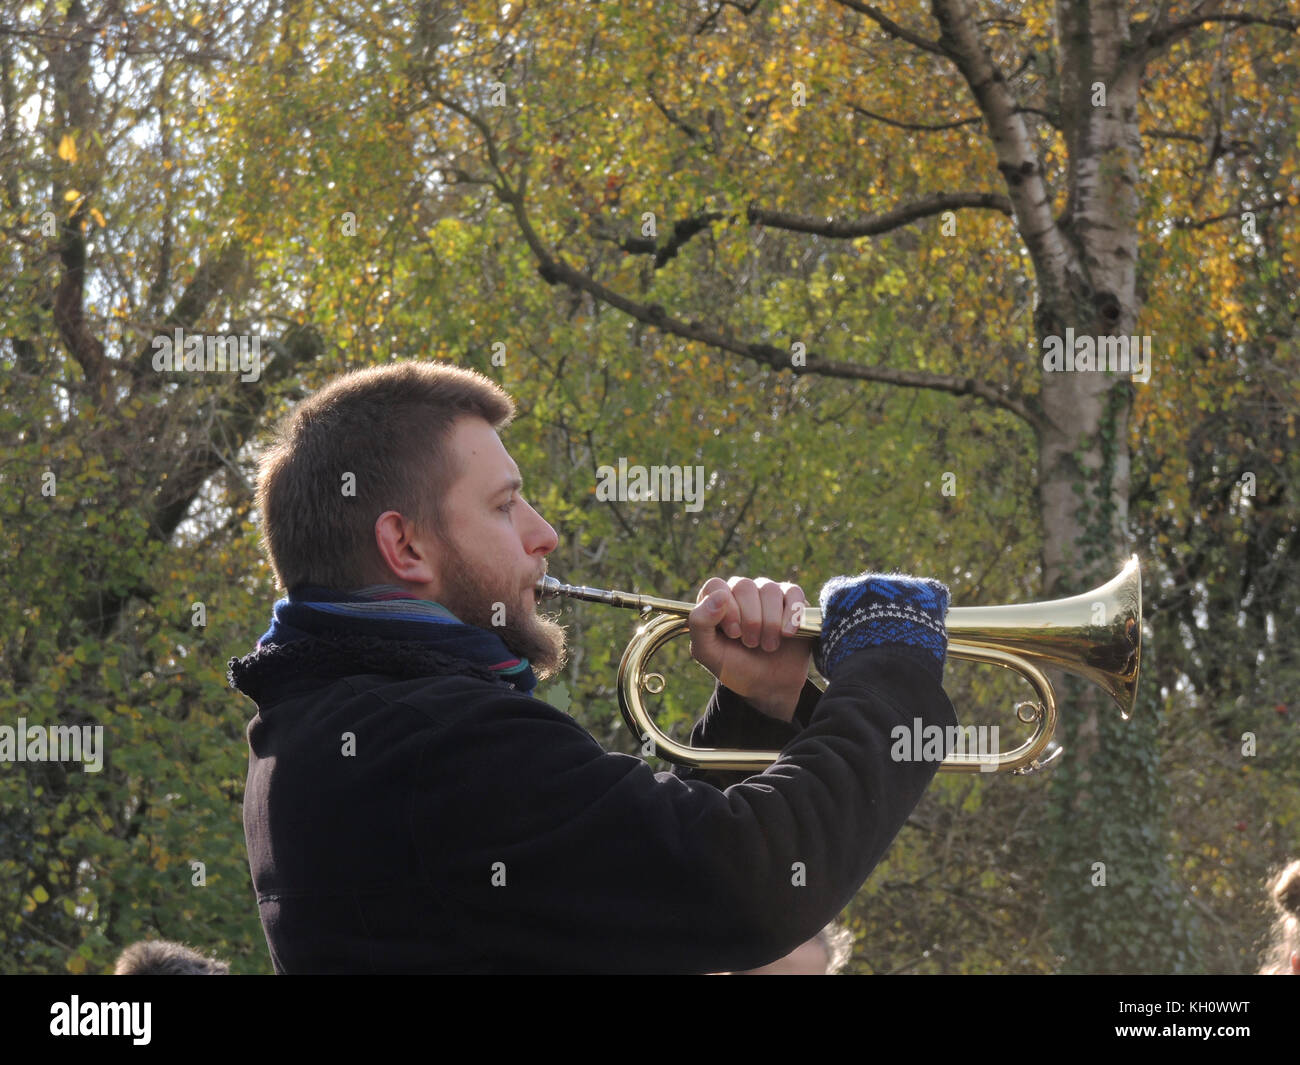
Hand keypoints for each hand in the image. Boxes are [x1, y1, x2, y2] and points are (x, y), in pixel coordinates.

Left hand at [687, 576, 810, 721]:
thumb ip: (700, 623)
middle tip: (751, 644)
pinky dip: (792, 614)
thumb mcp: (707, 652)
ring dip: (770, 622)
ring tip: (768, 645)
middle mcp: (740, 592)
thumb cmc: (734, 666)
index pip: (717, 586)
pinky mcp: (792, 601)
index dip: (727, 609)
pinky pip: (794, 592)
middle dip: (750, 620)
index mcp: (715, 601)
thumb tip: (719, 595)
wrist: (768, 686)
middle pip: (745, 586)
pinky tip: (787, 634)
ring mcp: (767, 593)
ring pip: (770, 589)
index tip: (734, 634)